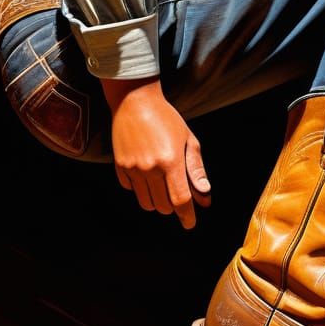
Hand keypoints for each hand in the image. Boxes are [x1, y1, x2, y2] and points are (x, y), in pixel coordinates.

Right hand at [102, 76, 210, 228]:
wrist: (135, 102)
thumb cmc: (167, 119)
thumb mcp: (188, 140)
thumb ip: (196, 169)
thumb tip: (205, 195)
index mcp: (171, 161)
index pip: (180, 200)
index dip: (187, 215)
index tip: (190, 223)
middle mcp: (150, 168)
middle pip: (163, 206)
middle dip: (173, 206)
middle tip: (177, 193)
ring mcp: (133, 168)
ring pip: (146, 203)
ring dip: (157, 201)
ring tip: (162, 184)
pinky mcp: (120, 167)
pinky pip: (131, 190)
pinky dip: (141, 189)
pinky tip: (146, 173)